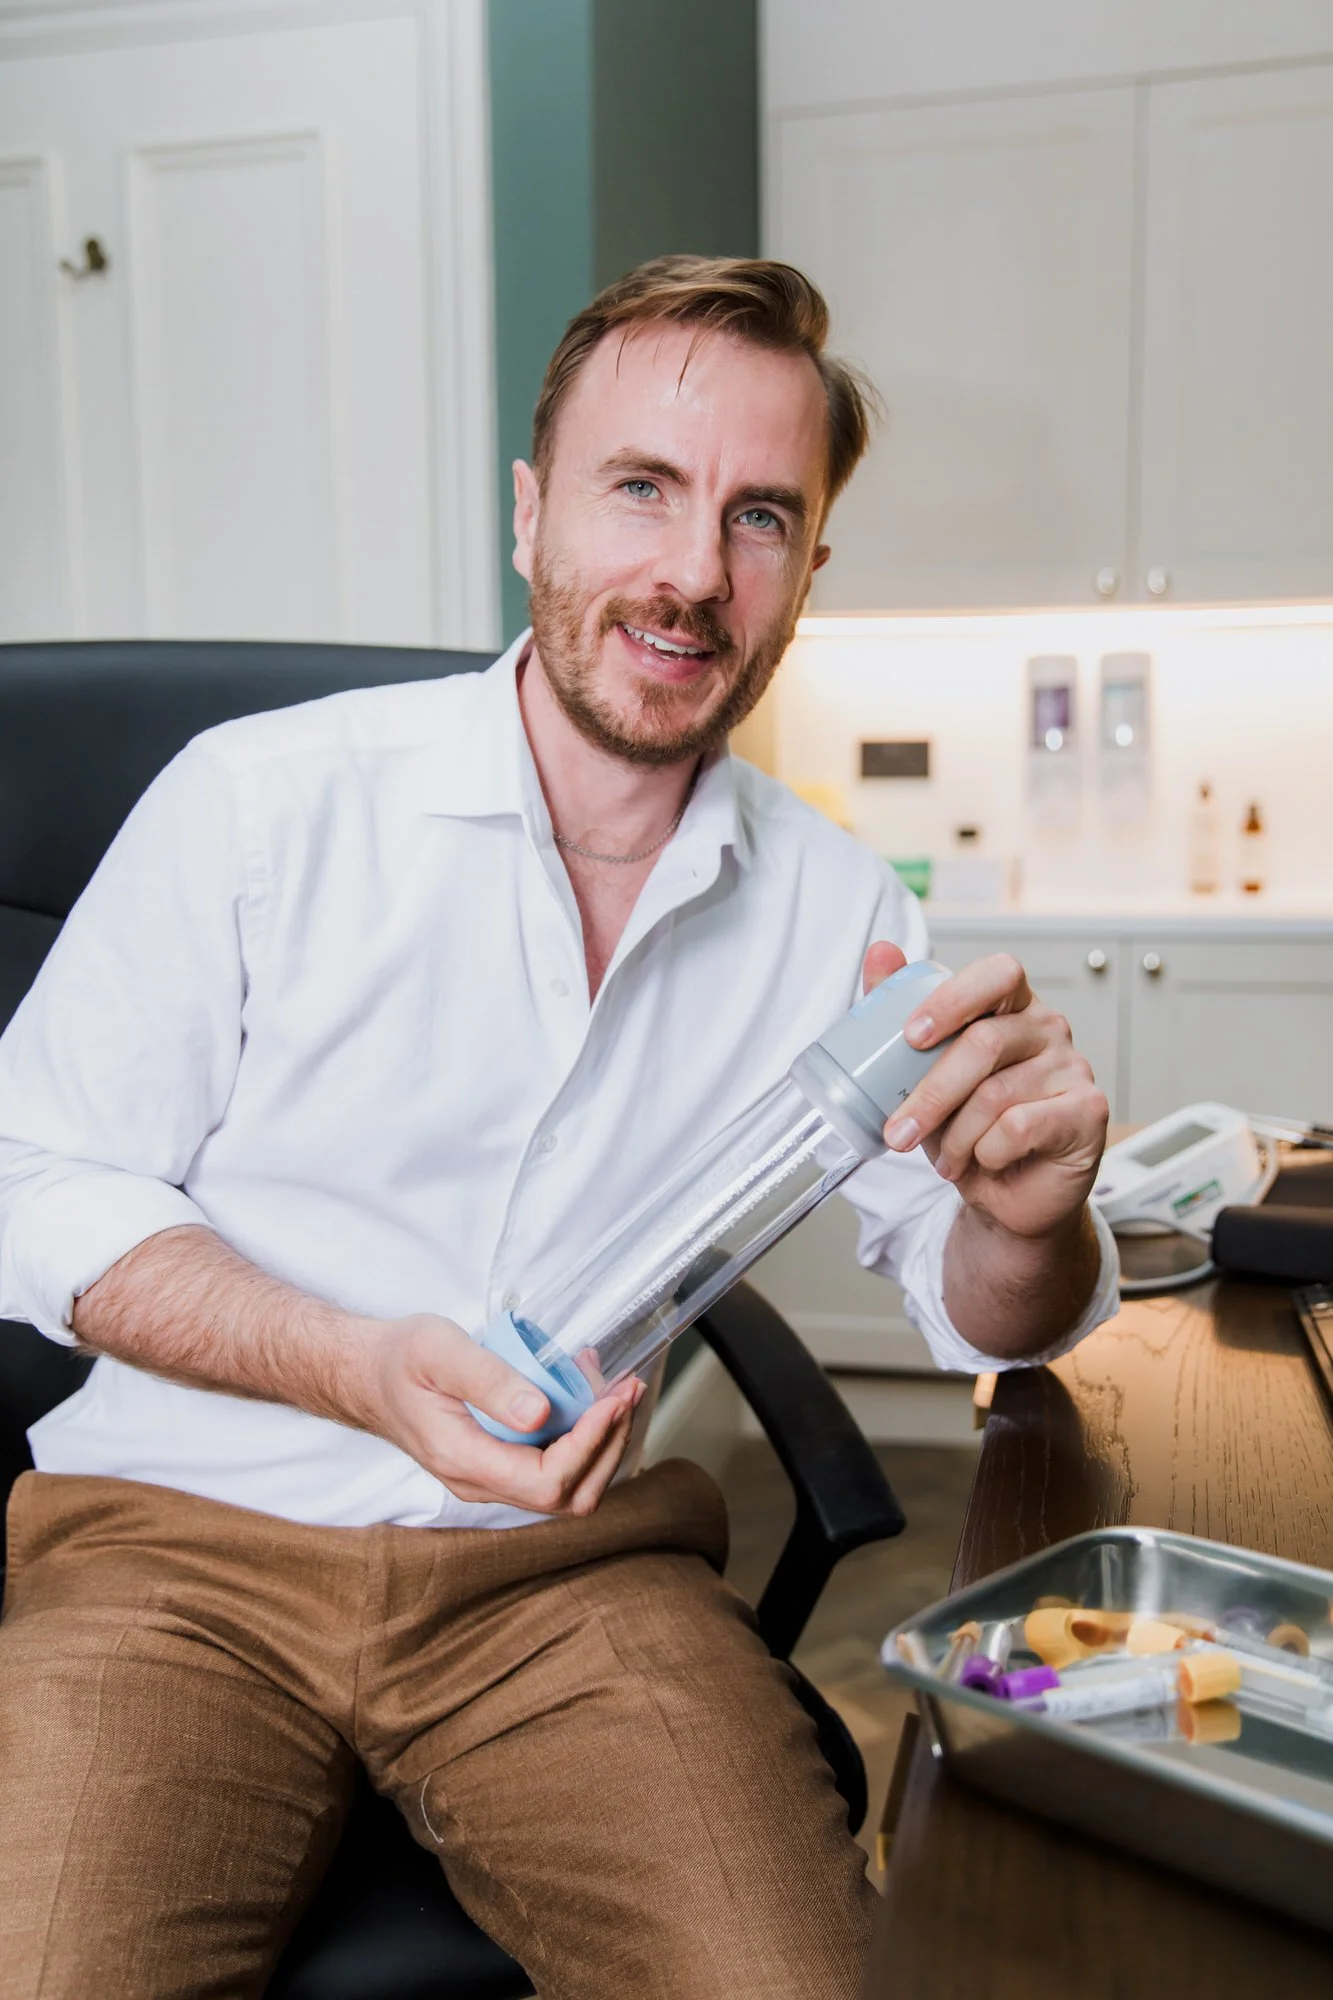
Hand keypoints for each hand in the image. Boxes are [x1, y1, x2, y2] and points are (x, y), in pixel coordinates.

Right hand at [365, 1313, 642, 1515]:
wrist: (368, 1376)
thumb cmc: (400, 1358)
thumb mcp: (439, 1351)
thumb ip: (488, 1380)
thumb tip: (540, 1414)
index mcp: (463, 1460)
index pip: (547, 1482)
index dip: (589, 1445)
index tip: (611, 1400)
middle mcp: (480, 1483)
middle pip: (569, 1496)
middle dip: (609, 1444)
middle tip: (627, 1389)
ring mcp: (491, 1479)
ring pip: (568, 1488)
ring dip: (602, 1441)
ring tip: (614, 1387)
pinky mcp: (501, 1466)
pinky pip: (555, 1468)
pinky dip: (584, 1436)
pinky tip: (588, 1394)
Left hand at [863, 945, 1108, 1240]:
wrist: (1006, 1194)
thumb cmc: (968, 1125)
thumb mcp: (922, 1071)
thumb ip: (899, 1008)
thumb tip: (881, 951)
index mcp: (1012, 1005)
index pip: (996, 974)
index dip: (953, 999)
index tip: (910, 1036)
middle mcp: (1048, 1028)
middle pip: (985, 1042)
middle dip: (932, 1092)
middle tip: (898, 1131)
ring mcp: (1073, 1067)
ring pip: (996, 1093)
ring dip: (957, 1135)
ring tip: (946, 1158)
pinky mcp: (1088, 1110)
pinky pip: (1020, 1127)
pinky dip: (989, 1151)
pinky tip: (987, 1160)